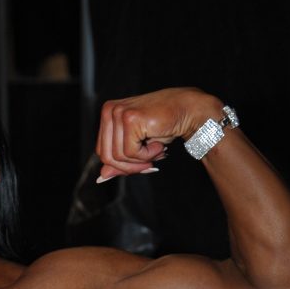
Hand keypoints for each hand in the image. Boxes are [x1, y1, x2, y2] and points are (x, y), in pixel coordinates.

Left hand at [96, 87, 222, 182]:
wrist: (187, 111)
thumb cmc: (163, 126)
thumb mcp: (137, 146)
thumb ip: (119, 161)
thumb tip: (101, 178)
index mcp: (107, 114)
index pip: (102, 151)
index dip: (120, 165)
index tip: (141, 165)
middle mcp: (109, 111)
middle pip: (106, 156)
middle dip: (129, 167)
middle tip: (150, 164)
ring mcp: (118, 113)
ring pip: (118, 156)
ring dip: (141, 160)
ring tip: (157, 149)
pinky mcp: (130, 119)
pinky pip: (130, 152)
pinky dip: (147, 155)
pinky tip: (159, 144)